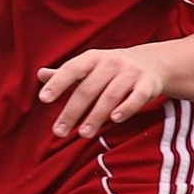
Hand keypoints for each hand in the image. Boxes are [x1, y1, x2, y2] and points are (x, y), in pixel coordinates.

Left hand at [36, 46, 166, 139]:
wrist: (152, 62)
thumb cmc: (111, 68)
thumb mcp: (89, 66)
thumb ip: (66, 73)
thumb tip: (40, 74)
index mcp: (92, 58)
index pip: (71, 69)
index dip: (58, 84)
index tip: (44, 99)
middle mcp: (111, 63)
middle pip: (88, 89)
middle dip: (72, 111)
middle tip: (59, 132)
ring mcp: (130, 73)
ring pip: (110, 96)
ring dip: (96, 116)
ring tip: (83, 134)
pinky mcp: (148, 84)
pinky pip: (137, 97)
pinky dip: (126, 108)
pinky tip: (114, 119)